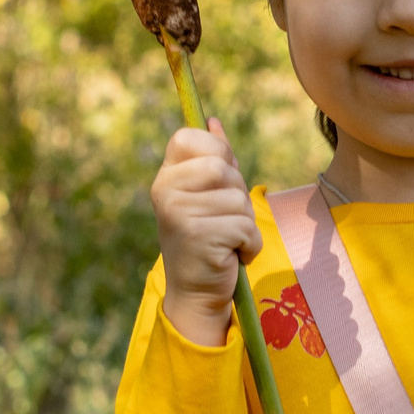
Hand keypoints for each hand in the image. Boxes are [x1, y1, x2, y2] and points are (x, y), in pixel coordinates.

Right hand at [152, 120, 259, 346]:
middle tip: (224, 220)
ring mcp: (177, 213)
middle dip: (238, 195)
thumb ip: (213, 159)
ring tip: (226, 240)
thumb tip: (213, 121)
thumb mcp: (208, 196)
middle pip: (222, 168)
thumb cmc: (208, 239)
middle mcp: (164, 190)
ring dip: (245, 224)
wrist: (197, 292)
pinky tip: (230, 256)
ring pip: (238, 199)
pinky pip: (244, 227)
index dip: (216, 153)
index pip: (190, 137)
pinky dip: (249, 245)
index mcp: (166, 176)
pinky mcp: (196, 235)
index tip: (219, 180)